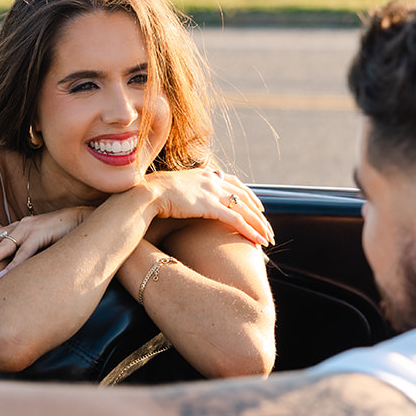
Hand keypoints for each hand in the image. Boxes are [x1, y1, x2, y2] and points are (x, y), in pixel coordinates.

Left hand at [0, 200, 90, 279]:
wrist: (86, 221)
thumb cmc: (61, 235)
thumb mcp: (36, 242)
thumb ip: (21, 253)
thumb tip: (5, 269)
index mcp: (12, 228)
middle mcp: (16, 227)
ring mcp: (28, 231)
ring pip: (1, 248)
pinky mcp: (42, 237)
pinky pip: (25, 256)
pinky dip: (13, 268)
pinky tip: (2, 279)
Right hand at [143, 169, 273, 245]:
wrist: (147, 193)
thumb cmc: (154, 193)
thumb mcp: (174, 187)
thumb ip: (186, 191)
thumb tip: (185, 199)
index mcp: (206, 174)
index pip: (235, 183)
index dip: (249, 195)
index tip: (259, 206)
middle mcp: (213, 180)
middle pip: (245, 197)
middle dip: (259, 214)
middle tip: (268, 227)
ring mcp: (213, 192)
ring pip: (245, 209)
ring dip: (259, 225)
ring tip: (268, 238)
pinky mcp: (210, 206)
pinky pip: (237, 220)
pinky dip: (250, 230)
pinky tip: (258, 241)